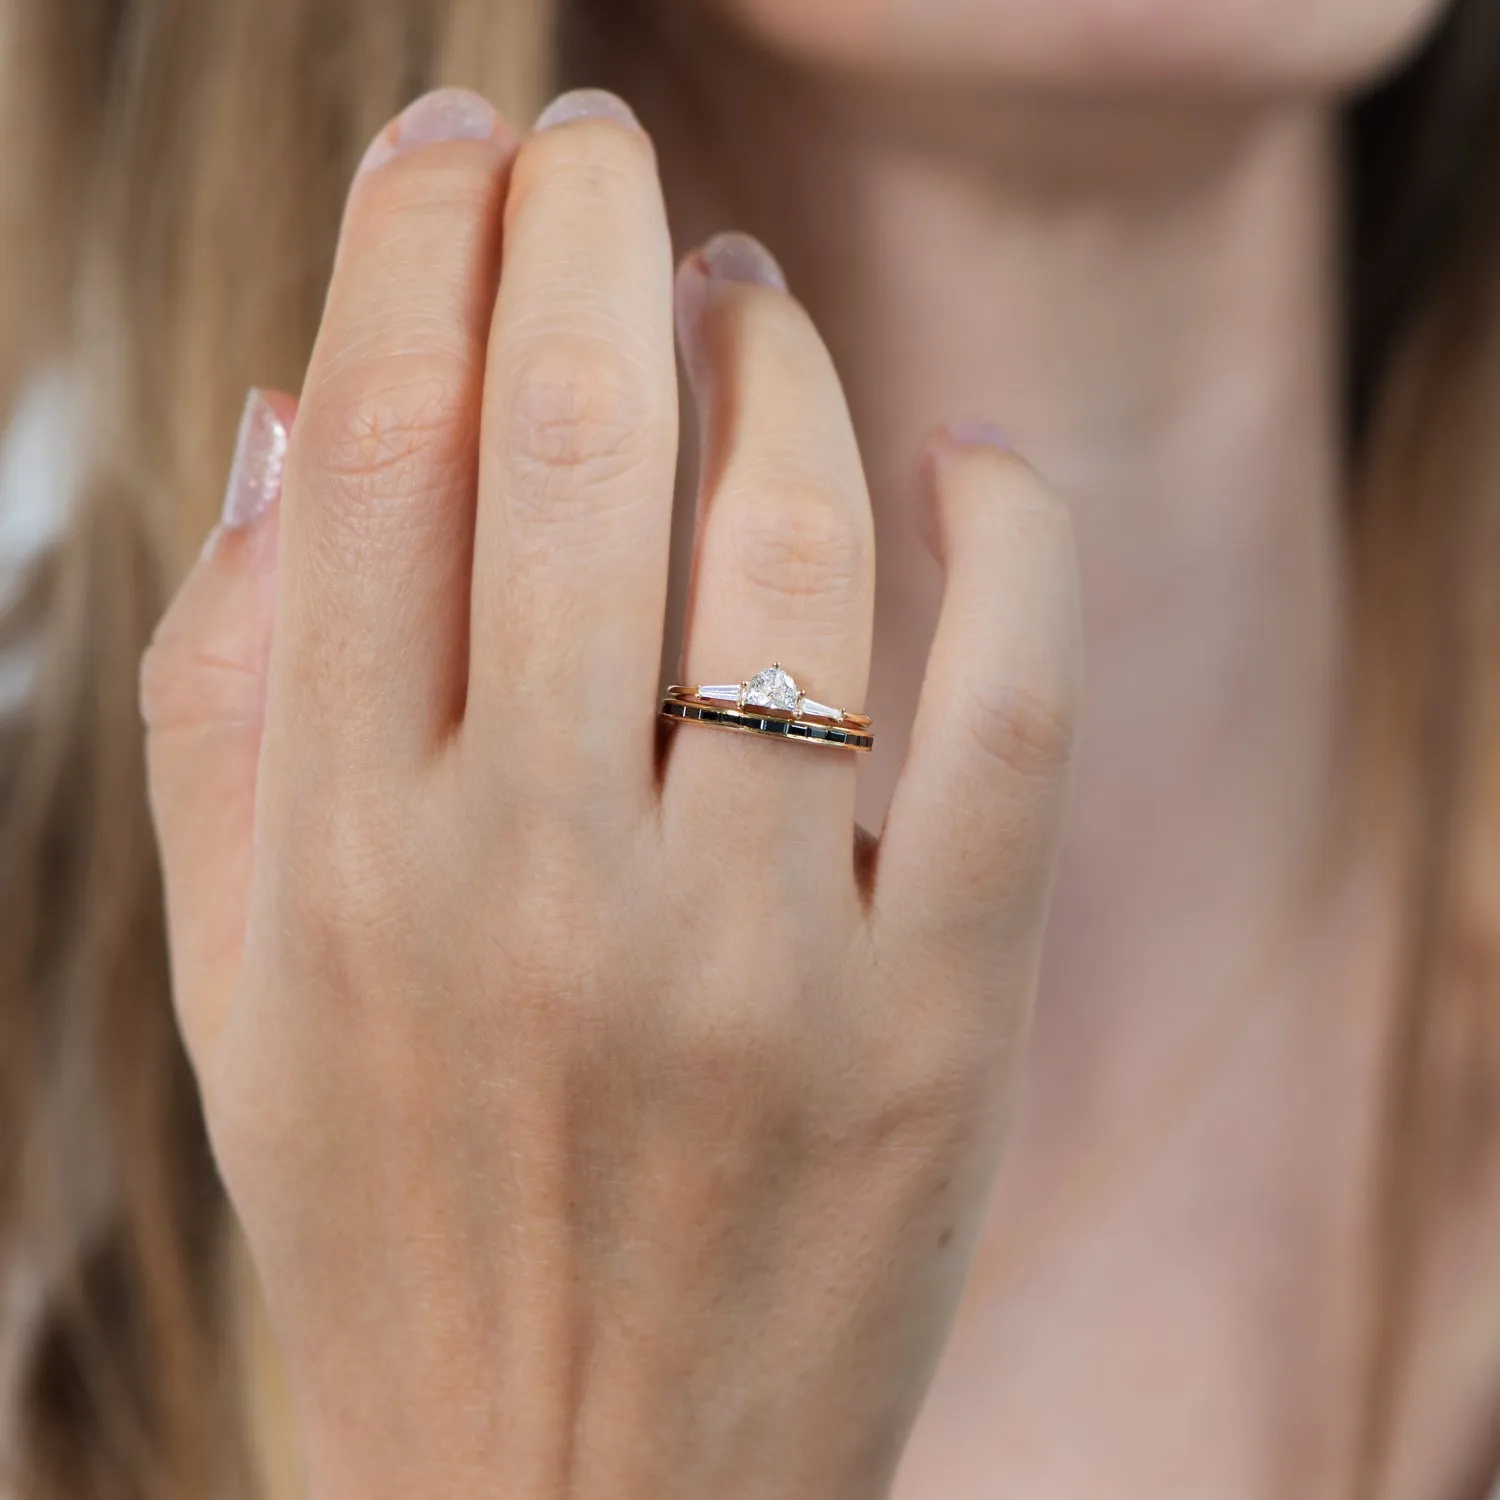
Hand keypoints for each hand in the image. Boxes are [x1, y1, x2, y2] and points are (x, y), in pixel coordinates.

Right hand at [141, 85, 1079, 1499]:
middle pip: (579, 443)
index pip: (386, 453)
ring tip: (753, 299)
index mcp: (339, 863)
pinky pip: (1010, 698)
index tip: (459, 142)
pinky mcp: (938, 1022)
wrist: (576, 1496)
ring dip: (783, 362)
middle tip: (610, 145)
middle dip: (595, 227)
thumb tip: (301, 416)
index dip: (421, 246)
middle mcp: (534, 888)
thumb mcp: (243, 983)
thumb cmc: (401, 1212)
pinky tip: (973, 460)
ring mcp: (753, 959)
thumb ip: (235, 696)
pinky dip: (1011, 529)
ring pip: (796, 539)